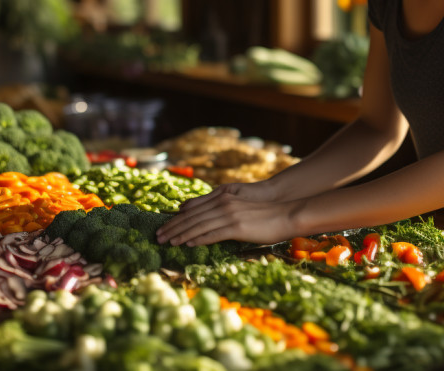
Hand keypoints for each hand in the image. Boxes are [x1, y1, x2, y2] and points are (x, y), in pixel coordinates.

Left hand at [155, 182, 300, 245]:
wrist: (286, 214)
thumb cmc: (265, 215)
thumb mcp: (240, 208)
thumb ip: (222, 211)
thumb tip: (206, 224)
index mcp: (222, 198)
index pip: (193, 210)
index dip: (176, 219)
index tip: (163, 227)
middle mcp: (223, 204)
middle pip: (191, 217)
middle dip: (172, 227)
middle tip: (157, 236)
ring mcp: (229, 215)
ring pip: (198, 226)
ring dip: (180, 235)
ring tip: (167, 242)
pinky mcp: (236, 227)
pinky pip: (212, 234)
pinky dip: (198, 239)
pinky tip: (187, 244)